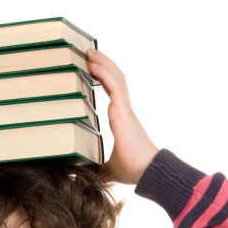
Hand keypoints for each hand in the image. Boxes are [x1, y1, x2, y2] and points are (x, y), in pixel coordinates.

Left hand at [85, 48, 159, 184]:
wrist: (146, 172)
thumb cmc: (133, 170)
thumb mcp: (107, 168)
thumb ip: (96, 167)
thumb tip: (81, 175)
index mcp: (122, 119)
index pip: (114, 92)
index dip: (105, 77)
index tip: (92, 68)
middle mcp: (124, 111)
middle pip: (115, 79)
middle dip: (103, 64)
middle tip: (89, 54)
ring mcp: (125, 109)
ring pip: (116, 78)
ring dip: (103, 63)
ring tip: (90, 53)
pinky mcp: (124, 111)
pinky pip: (114, 87)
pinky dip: (104, 74)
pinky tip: (93, 65)